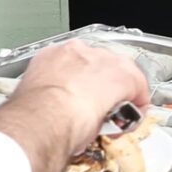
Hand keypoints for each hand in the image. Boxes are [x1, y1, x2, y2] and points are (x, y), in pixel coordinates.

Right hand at [0, 41, 150, 171]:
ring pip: (121, 72)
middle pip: (100, 65)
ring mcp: (101, 60)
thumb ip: (48, 100)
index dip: (84, 84)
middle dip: (104, 87)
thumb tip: (52, 113)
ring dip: (122, 94)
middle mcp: (77, 52)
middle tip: (103, 110)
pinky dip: (137, 103)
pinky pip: (137, 86)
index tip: (84, 98)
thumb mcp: (36, 100)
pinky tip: (131, 120)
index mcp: (50, 56)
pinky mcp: (122, 74)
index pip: (75, 64)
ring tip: (118, 117)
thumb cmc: (34, 116)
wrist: (46, 117)